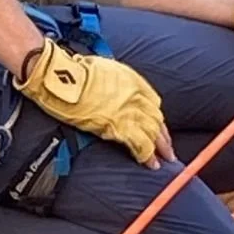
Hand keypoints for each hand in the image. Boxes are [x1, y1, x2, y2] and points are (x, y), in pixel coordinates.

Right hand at [15, 39, 173, 168]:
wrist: (64, 77)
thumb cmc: (77, 71)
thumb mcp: (106, 70)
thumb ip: (117, 83)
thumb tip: (115, 92)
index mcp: (134, 82)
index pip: (154, 106)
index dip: (158, 121)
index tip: (159, 131)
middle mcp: (136, 97)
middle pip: (157, 121)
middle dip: (163, 138)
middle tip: (168, 152)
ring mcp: (129, 112)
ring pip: (152, 134)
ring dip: (159, 150)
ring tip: (162, 162)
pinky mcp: (118, 127)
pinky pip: (139, 144)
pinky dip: (146, 156)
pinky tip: (150, 164)